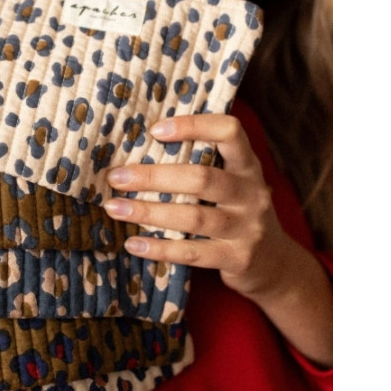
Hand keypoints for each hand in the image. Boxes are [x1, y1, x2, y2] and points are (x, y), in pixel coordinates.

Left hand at [103, 114, 289, 299]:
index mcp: (247, 166)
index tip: (155, 130)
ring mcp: (246, 228)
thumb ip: (202, 165)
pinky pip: (192, 253)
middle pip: (201, 178)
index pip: (230, 132)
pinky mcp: (237, 258)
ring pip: (193, 217)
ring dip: (148, 212)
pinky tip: (133, 243)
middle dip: (153, 177)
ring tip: (115, 208)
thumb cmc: (237, 213)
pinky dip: (159, 248)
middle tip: (116, 177)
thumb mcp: (233, 183)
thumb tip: (138, 150)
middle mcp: (251, 193)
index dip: (194, 126)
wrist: (275, 264)